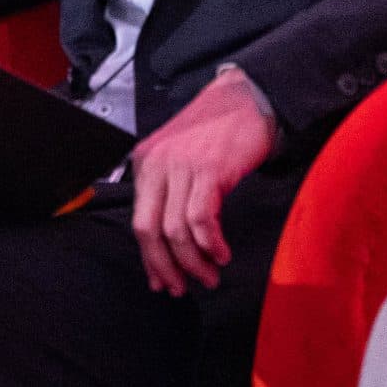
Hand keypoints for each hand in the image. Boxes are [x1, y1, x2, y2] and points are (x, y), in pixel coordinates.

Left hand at [127, 67, 277, 295]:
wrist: (247, 98)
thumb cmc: (217, 131)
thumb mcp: (179, 157)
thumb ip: (169, 191)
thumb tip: (168, 240)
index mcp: (144, 164)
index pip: (138, 222)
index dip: (150, 258)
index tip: (162, 281)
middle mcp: (155, 165)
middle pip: (149, 230)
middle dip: (165, 266)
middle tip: (182, 288)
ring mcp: (180, 167)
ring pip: (175, 230)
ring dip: (193, 262)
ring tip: (209, 276)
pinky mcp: (207, 170)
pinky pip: (201, 219)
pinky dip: (211, 244)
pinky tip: (221, 254)